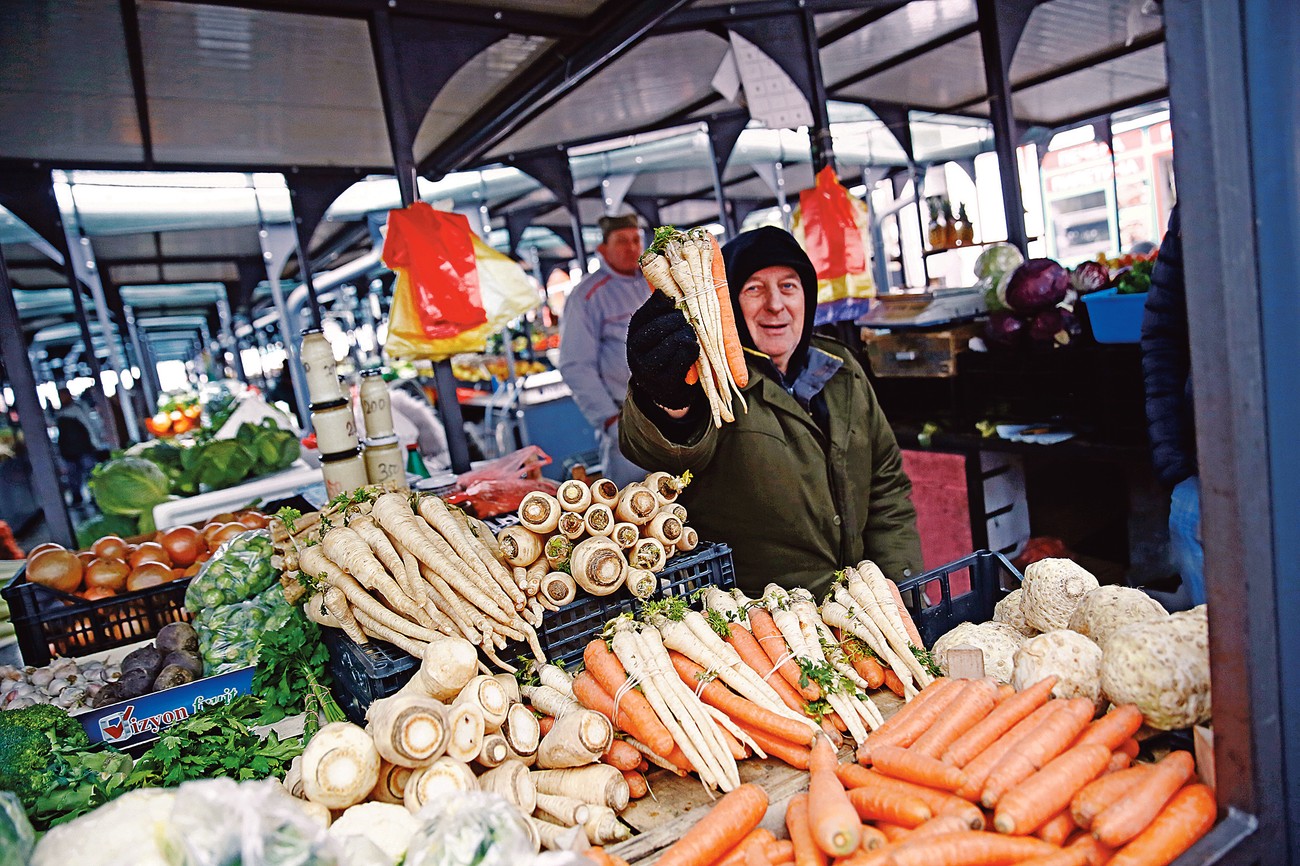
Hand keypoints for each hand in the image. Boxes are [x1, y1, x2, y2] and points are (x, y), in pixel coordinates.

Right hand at [627, 291, 699, 409]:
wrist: (663, 391)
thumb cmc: (664, 351)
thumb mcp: (658, 330)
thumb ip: (661, 311)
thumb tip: (665, 288)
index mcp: (634, 330)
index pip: (651, 308)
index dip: (669, 303)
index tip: (679, 303)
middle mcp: (635, 348)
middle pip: (664, 324)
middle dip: (682, 322)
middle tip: (688, 324)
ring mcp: (647, 366)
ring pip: (676, 340)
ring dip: (689, 337)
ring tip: (691, 339)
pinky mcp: (664, 380)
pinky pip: (685, 356)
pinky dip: (693, 351)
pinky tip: (693, 351)